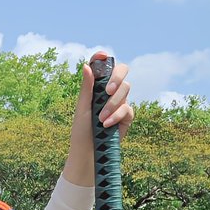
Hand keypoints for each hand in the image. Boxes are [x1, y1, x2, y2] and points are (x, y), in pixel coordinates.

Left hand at [65, 52, 133, 185]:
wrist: (88, 153)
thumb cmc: (81, 131)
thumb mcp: (82, 108)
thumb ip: (87, 88)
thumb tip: (86, 66)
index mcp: (96, 87)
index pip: (103, 67)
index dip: (103, 58)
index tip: (102, 55)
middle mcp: (110, 92)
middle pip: (122, 71)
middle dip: (116, 77)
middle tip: (106, 90)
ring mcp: (120, 102)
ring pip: (125, 89)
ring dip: (113, 103)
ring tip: (101, 118)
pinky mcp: (127, 116)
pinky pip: (128, 108)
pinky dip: (117, 115)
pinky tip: (106, 124)